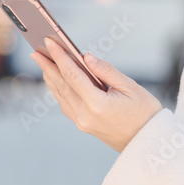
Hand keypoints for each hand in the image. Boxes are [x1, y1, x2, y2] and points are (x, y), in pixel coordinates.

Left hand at [30, 37, 163, 152]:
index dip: (59, 57)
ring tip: (41, 60)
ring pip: (60, 95)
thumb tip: (86, 57)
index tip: (49, 42)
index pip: (73, 75)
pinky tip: (54, 78)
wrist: (148, 142)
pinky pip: (65, 104)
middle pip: (61, 85)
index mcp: (98, 104)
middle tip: (36, 49)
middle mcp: (85, 115)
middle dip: (47, 66)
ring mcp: (82, 122)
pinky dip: (58, 88)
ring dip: (50, 76)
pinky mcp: (83, 125)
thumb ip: (106, 70)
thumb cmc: (144, 112)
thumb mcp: (130, 86)